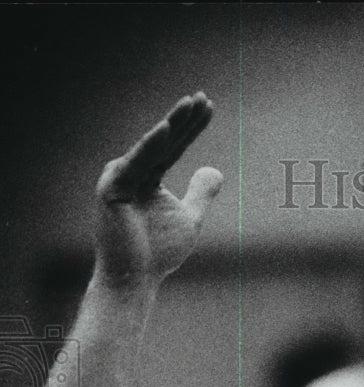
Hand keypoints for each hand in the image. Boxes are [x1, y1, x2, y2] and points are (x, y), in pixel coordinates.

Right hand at [94, 92, 222, 284]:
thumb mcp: (190, 217)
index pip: (174, 146)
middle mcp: (130, 171)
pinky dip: (151, 144)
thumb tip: (216, 169)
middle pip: (164, 140)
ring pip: (152, 146)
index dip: (192, 127)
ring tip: (190, 103)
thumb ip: (200, 193)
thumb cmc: (158, 252)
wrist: (135, 279)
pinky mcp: (112, 187)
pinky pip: (137, 162)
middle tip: (203, 96)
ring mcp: (119, 177)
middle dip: (184, 118)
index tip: (209, 105)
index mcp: (147, 176)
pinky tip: (167, 127)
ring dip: (172, 123)